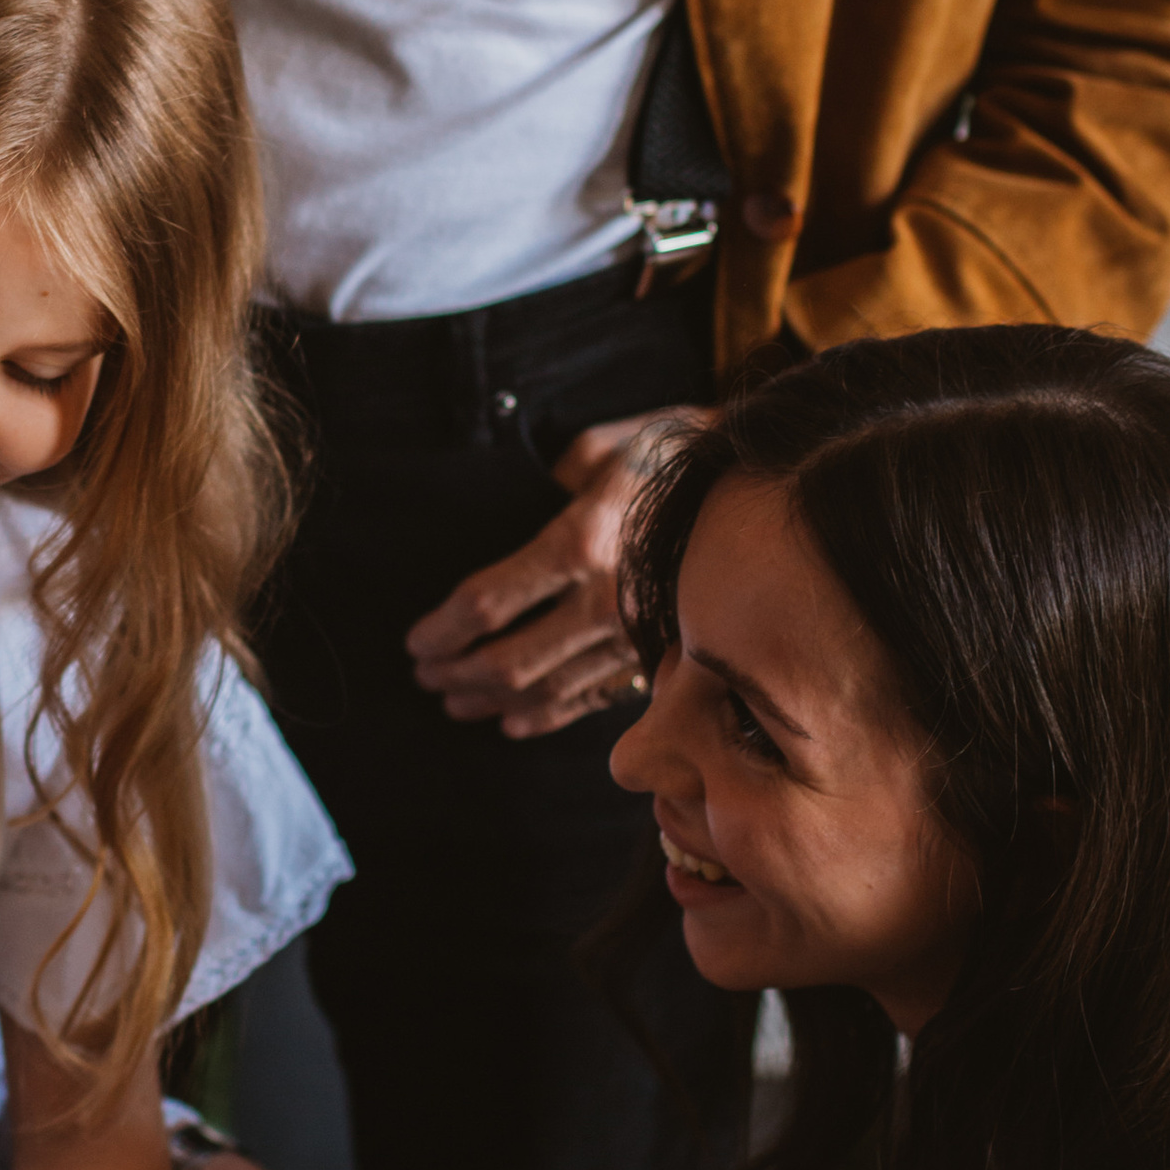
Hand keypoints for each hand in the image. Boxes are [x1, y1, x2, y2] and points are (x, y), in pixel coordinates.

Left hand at [404, 407, 699, 737]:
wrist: (755, 487)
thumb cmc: (663, 456)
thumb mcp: (597, 450)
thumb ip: (543, 485)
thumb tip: (500, 516)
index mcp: (580, 542)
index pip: (486, 603)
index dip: (440, 629)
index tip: (414, 640)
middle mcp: (606, 599)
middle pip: (508, 660)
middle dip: (456, 673)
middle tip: (424, 673)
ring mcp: (635, 636)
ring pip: (545, 689)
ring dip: (490, 700)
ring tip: (454, 697)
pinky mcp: (659, 657)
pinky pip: (592, 701)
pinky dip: (546, 716)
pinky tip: (512, 720)